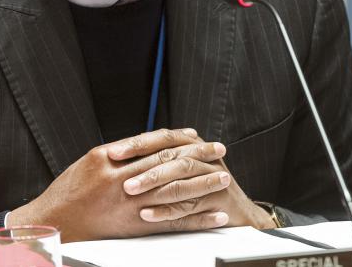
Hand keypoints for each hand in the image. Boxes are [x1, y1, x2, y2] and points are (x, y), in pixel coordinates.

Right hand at [7, 128, 236, 241]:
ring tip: (224, 179)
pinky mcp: (134, 227)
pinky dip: (196, 219)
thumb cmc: (69, 192)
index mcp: (107, 159)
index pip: (152, 144)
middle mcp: (119, 180)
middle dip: (198, 158)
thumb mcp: (89, 163)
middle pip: (168, 164)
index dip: (178, 140)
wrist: (53, 223)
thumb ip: (118, 154)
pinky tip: (213, 217)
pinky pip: (172, 223)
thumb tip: (145, 143)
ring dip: (203, 186)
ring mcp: (128, 204)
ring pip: (174, 192)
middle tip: (219, 150)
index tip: (197, 136)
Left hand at [112, 130, 273, 230]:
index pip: (163, 137)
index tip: (112, 153)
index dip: (137, 144)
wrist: (239, 211)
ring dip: (154, 186)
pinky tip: (147, 215)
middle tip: (119, 176)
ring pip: (181, 179)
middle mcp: (205, 156)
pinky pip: (189, 205)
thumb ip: (159, 157)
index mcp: (192, 145)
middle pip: (171, 157)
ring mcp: (214, 177)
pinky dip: (166, 210)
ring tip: (130, 193)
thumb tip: (118, 151)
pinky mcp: (220, 200)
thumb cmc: (200, 189)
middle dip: (143, 167)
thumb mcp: (180, 169)